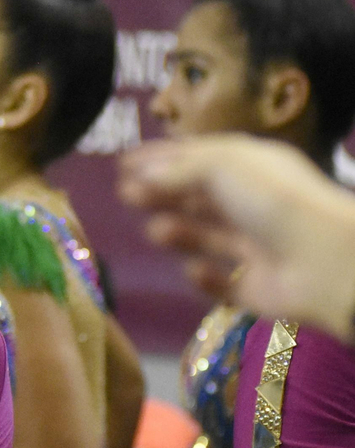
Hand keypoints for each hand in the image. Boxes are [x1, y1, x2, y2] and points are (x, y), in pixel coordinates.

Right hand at [119, 136, 354, 342]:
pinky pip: (221, 284)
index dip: (163, 158)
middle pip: (200, 198)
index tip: (123, 163)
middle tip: (126, 195)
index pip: (202, 158)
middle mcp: (255, 206)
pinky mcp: (255, 289)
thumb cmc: (273, 200)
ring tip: (155, 232)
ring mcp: (257, 249)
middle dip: (162, 194)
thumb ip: (178, 169)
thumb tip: (141, 174)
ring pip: (207, 238)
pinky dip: (204, 278)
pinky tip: (196, 270)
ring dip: (178, 233)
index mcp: (254, 170)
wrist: (324, 260)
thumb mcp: (223, 166)